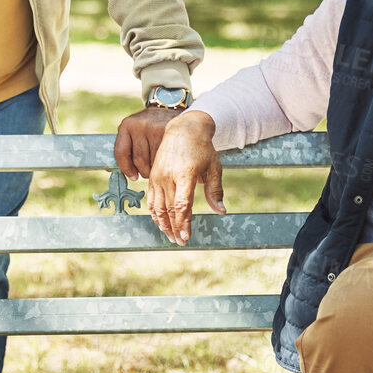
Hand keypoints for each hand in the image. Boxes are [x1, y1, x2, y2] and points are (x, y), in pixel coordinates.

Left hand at [115, 105, 184, 179]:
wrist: (167, 110)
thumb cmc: (147, 127)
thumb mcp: (133, 132)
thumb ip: (124, 148)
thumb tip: (109, 169)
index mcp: (127, 125)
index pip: (121, 152)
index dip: (126, 168)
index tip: (132, 176)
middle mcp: (140, 125)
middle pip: (139, 160)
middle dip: (143, 171)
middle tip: (147, 171)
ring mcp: (155, 129)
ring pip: (152, 162)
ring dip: (154, 169)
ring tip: (157, 163)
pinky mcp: (169, 134)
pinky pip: (164, 159)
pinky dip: (163, 164)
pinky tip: (165, 159)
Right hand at [146, 110, 224, 244]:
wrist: (184, 130)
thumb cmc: (202, 149)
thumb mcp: (214, 168)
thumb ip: (215, 191)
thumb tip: (221, 211)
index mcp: (185, 174)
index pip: (182, 205)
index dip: (184, 223)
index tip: (187, 236)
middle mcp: (168, 176)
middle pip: (169, 209)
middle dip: (175, 228)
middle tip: (181, 242)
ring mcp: (157, 177)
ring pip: (157, 207)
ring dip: (163, 224)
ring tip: (171, 236)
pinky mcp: (152, 176)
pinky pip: (151, 199)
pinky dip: (155, 214)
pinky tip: (161, 223)